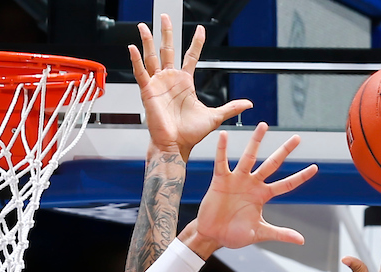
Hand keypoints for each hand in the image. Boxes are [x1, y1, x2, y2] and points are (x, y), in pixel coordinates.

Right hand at [129, 15, 252, 160]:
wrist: (176, 145)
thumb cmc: (191, 134)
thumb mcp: (214, 116)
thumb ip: (231, 107)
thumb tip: (249, 104)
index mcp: (185, 83)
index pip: (191, 56)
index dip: (196, 42)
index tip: (201, 29)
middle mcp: (170, 80)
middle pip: (168, 50)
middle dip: (166, 33)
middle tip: (164, 16)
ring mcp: (158, 84)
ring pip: (152, 57)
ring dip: (147, 41)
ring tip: (143, 26)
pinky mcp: (147, 91)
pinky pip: (140, 72)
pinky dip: (135, 60)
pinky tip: (132, 47)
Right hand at [181, 123, 317, 256]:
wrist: (212, 235)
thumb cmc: (234, 234)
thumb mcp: (260, 233)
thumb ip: (280, 234)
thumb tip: (301, 240)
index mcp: (263, 196)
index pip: (286, 185)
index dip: (300, 177)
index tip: (315, 168)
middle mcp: (252, 184)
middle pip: (272, 164)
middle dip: (284, 151)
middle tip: (297, 138)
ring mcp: (237, 180)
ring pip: (249, 157)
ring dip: (256, 141)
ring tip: (263, 126)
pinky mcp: (221, 180)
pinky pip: (222, 162)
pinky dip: (222, 149)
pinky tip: (223, 136)